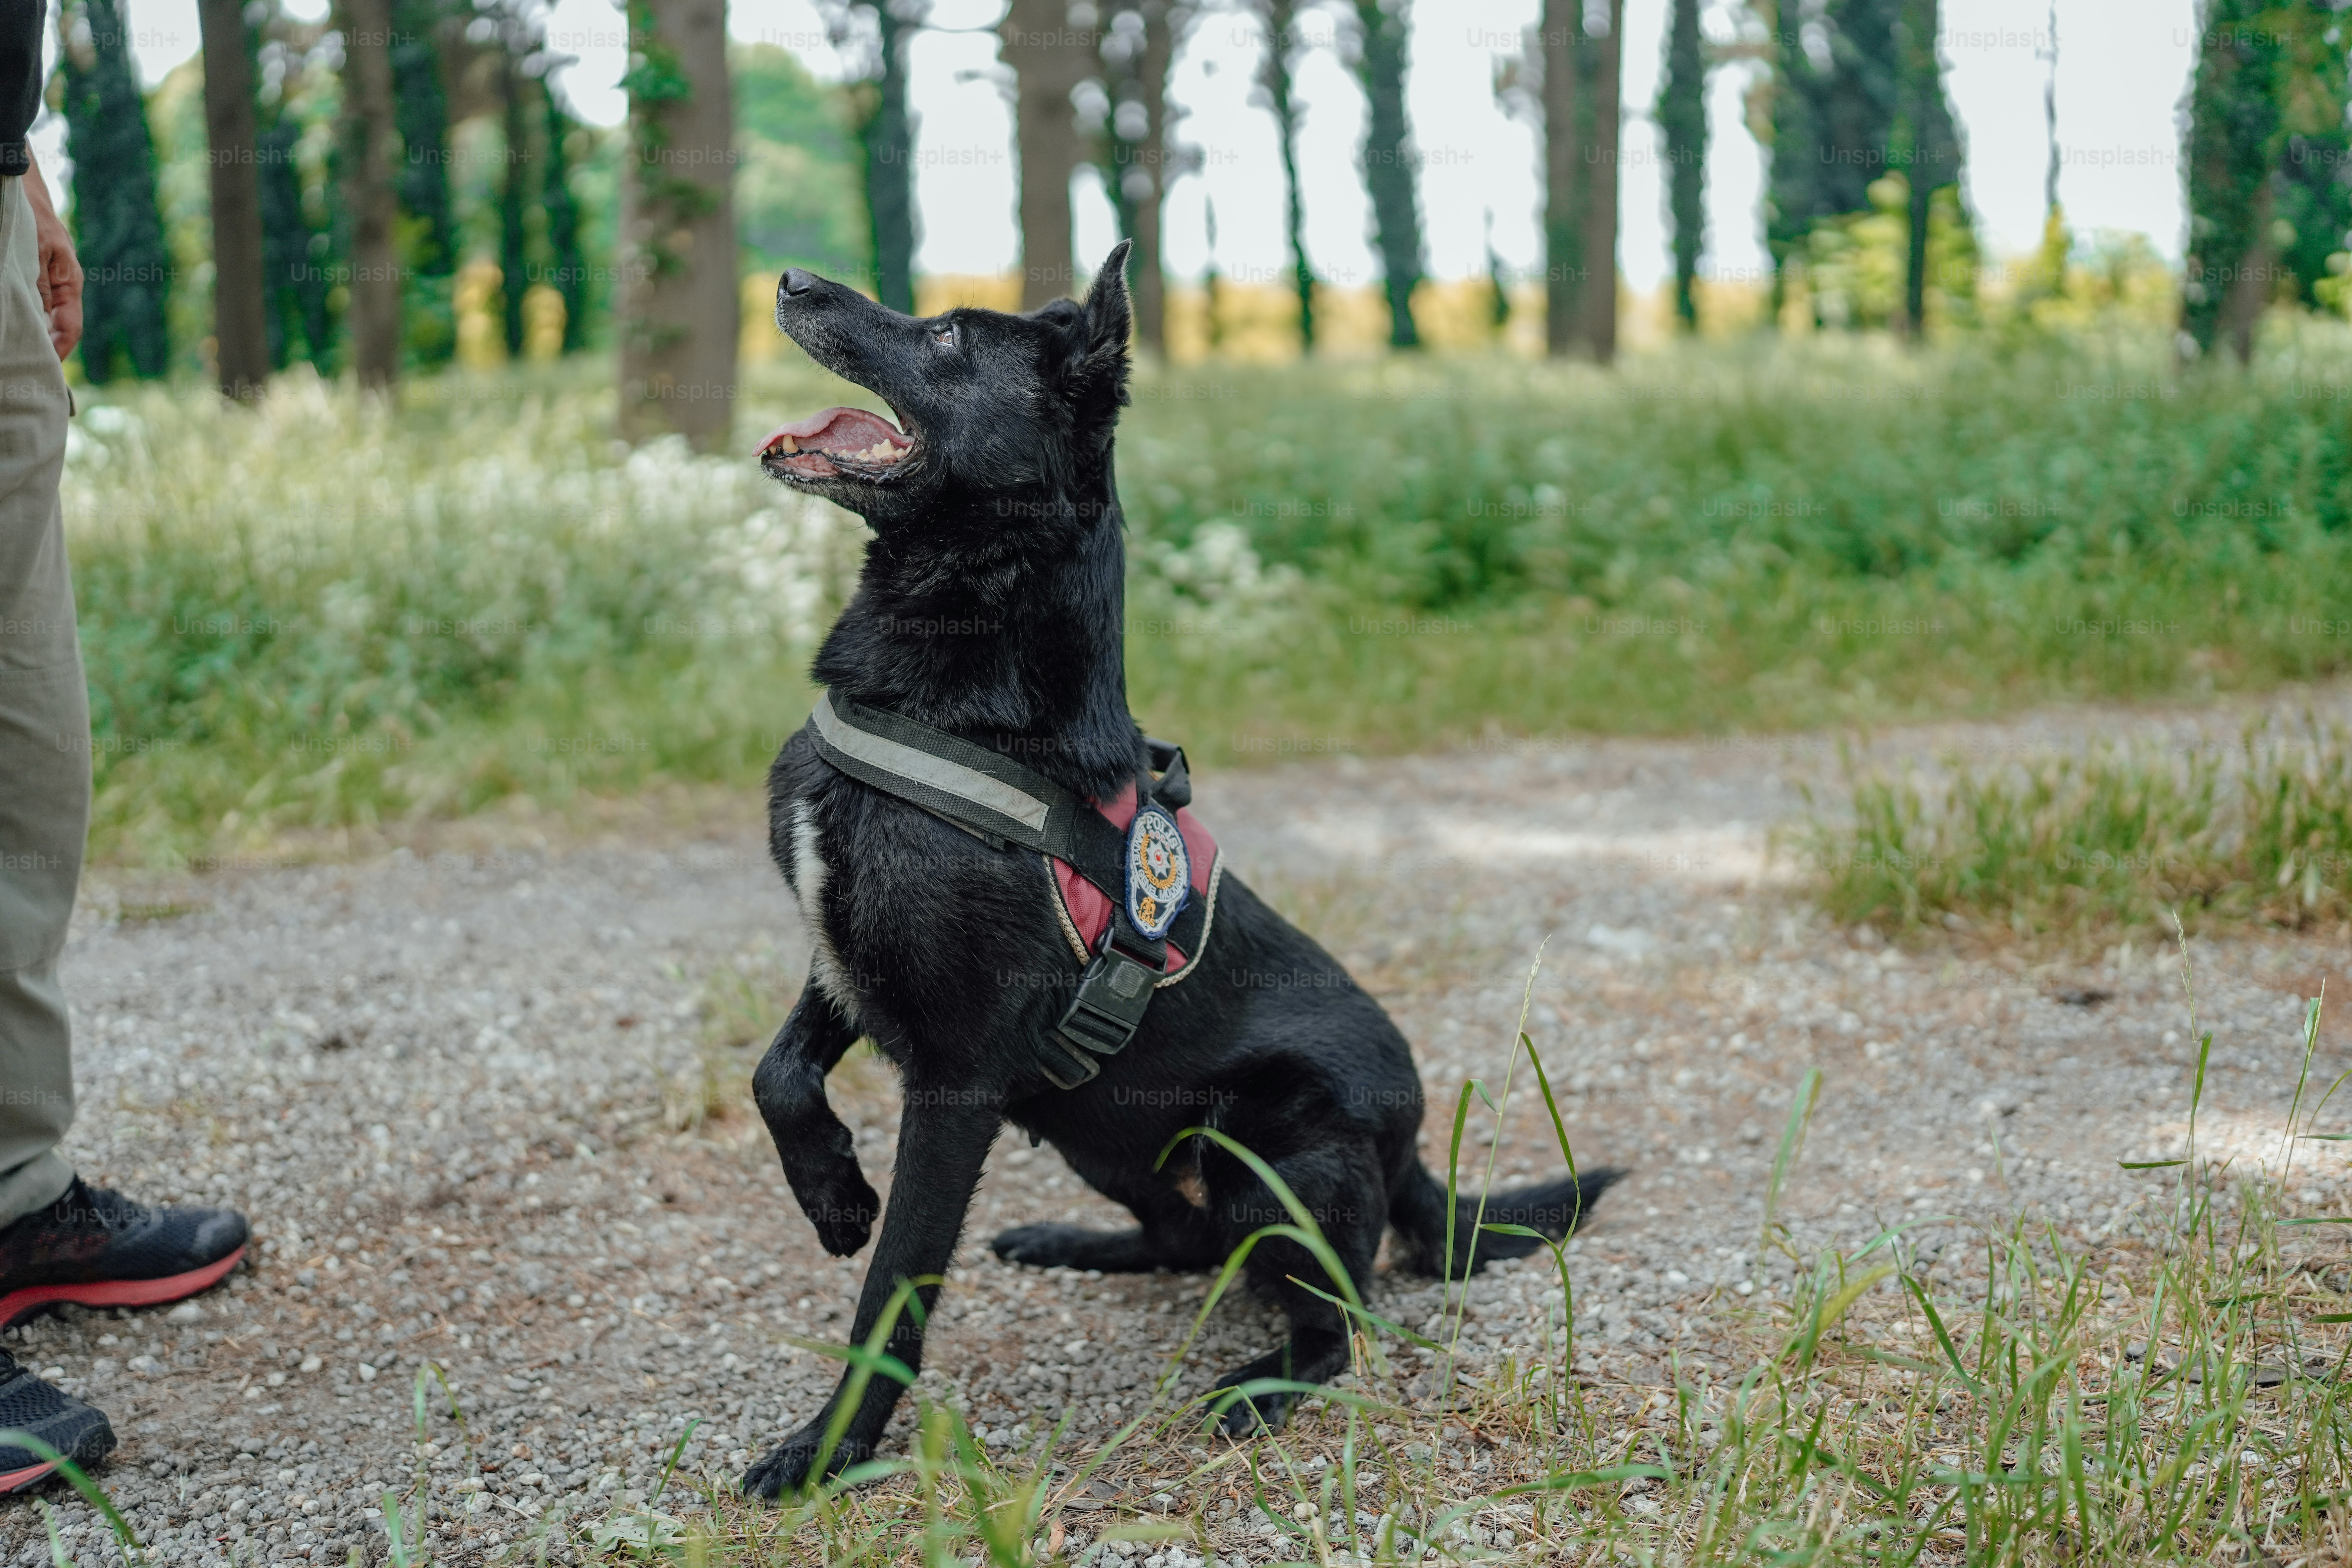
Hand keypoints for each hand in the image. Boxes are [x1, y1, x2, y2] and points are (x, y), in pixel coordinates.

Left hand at [21, 158, 79, 361]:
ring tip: (21, 348)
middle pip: (60, 326)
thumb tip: (41, 319)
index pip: (70, 327)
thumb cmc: (31, 216)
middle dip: (47, 346)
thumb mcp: (37, 252)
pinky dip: (30, 316)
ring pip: (48, 315)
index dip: (59, 350)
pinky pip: (38, 302)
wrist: (22, 186)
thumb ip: (40, 285)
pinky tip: (17, 322)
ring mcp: (52, 279)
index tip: (45, 366)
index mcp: (70, 282)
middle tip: (28, 364)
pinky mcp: (40, 273)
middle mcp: (64, 284)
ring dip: (36, 332)